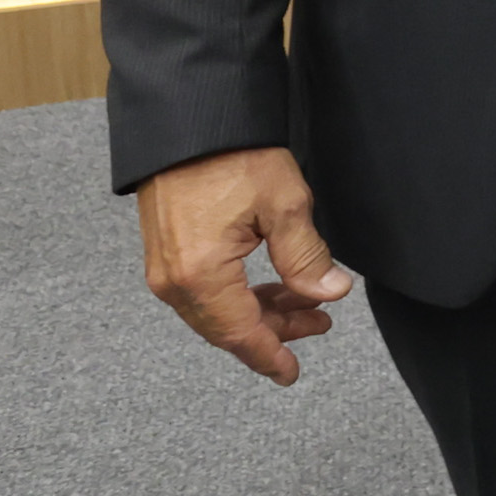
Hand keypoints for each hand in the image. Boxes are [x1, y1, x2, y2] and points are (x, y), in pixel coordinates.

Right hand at [138, 146, 352, 384]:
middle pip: (227, 326)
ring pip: (217, 310)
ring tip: (307, 301)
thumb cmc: (233, 156)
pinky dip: (240, 294)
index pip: (240, 333)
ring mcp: (165, 267)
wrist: (189, 122)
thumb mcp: (284, 205)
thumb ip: (306, 257)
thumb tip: (330, 292)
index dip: (269, 355)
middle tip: (320, 322)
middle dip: (275, 330)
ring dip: (261, 310)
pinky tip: (273, 283)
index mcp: (200, 275)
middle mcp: (174, 280)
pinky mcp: (167, 252)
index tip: (291, 373)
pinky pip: (205, 290)